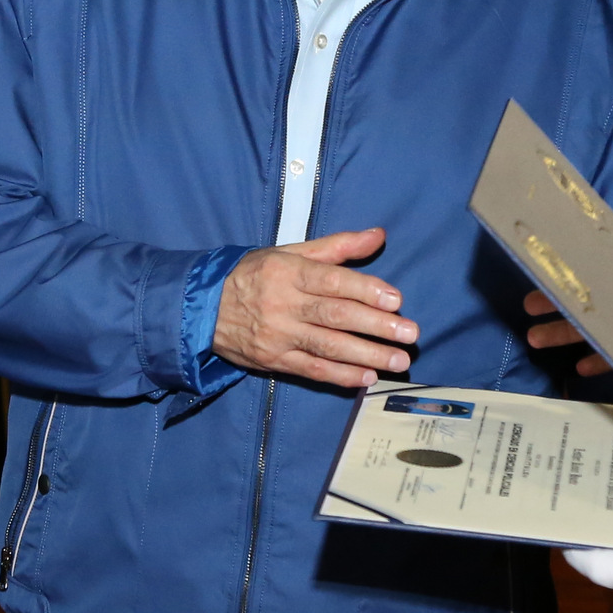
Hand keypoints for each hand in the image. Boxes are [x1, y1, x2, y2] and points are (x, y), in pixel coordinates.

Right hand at [212, 229, 416, 387]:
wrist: (203, 307)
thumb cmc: (256, 274)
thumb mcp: (291, 251)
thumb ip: (338, 246)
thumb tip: (379, 235)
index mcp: (290, 271)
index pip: (333, 282)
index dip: (366, 290)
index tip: (396, 300)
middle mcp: (284, 304)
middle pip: (336, 316)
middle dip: (376, 326)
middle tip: (410, 334)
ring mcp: (278, 335)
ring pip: (328, 346)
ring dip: (367, 355)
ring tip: (398, 361)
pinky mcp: (272, 360)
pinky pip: (311, 370)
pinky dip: (340, 376)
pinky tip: (366, 378)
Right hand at [524, 230, 612, 375]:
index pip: (609, 256)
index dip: (580, 262)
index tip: (549, 267)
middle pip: (600, 293)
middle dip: (566, 300)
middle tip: (530, 308)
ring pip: (610, 322)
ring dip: (578, 331)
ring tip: (541, 337)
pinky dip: (611, 357)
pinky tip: (585, 365)